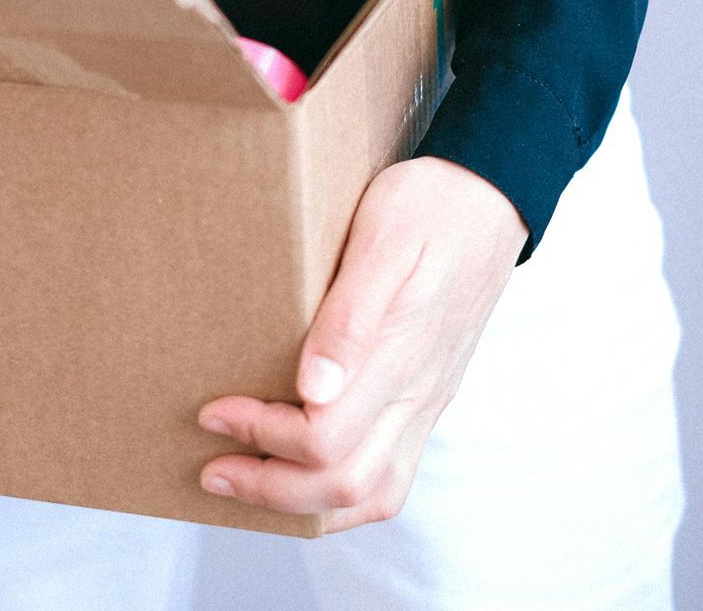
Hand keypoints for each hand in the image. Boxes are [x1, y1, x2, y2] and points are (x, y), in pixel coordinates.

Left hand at [197, 156, 525, 529]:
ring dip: (304, 503)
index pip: (324, 438)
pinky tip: (302, 477)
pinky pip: (391, 476)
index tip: (212, 411)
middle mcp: (419, 394)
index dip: (259, 436)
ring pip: (374, 494)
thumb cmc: (429, 207)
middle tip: (211, 467)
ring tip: (247, 482)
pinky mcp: (429, 399)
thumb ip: (349, 318)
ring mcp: (428, 402)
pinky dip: (342, 496)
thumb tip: (314, 390)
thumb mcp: (382, 239)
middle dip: (269, 488)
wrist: (490, 197)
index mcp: (402, 356)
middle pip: (346, 485)